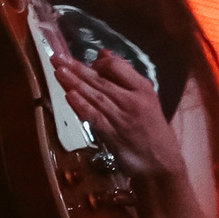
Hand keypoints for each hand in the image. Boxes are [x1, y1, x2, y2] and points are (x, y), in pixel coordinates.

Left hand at [52, 50, 181, 178]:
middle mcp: (132, 101)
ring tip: (58, 71)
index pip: (117, 67)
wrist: (161, 164)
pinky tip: (68, 96)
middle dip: (76, 68)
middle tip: (57, 58)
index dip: (99, 63)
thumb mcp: (147, 97)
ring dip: (74, 83)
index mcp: (143, 89)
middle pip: (100, 80)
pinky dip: (81, 106)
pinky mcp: (112, 135)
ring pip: (94, 96)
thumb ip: (125, 75)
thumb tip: (103, 53)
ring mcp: (121, 118)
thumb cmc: (154, 130)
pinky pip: (93, 117)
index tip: (88, 63)